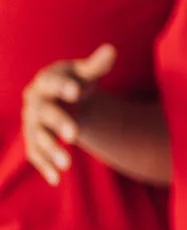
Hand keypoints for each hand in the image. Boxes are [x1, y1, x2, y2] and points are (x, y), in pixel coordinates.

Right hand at [20, 44, 114, 184]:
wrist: (62, 99)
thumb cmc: (76, 83)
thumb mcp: (86, 74)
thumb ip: (97, 65)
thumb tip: (111, 49)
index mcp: (46, 82)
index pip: (51, 83)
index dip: (61, 86)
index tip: (75, 90)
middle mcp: (35, 102)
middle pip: (44, 113)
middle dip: (59, 123)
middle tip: (75, 135)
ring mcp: (32, 123)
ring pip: (38, 137)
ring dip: (51, 150)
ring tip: (68, 165)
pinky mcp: (34, 140)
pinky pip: (35, 154)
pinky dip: (44, 166)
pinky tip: (56, 180)